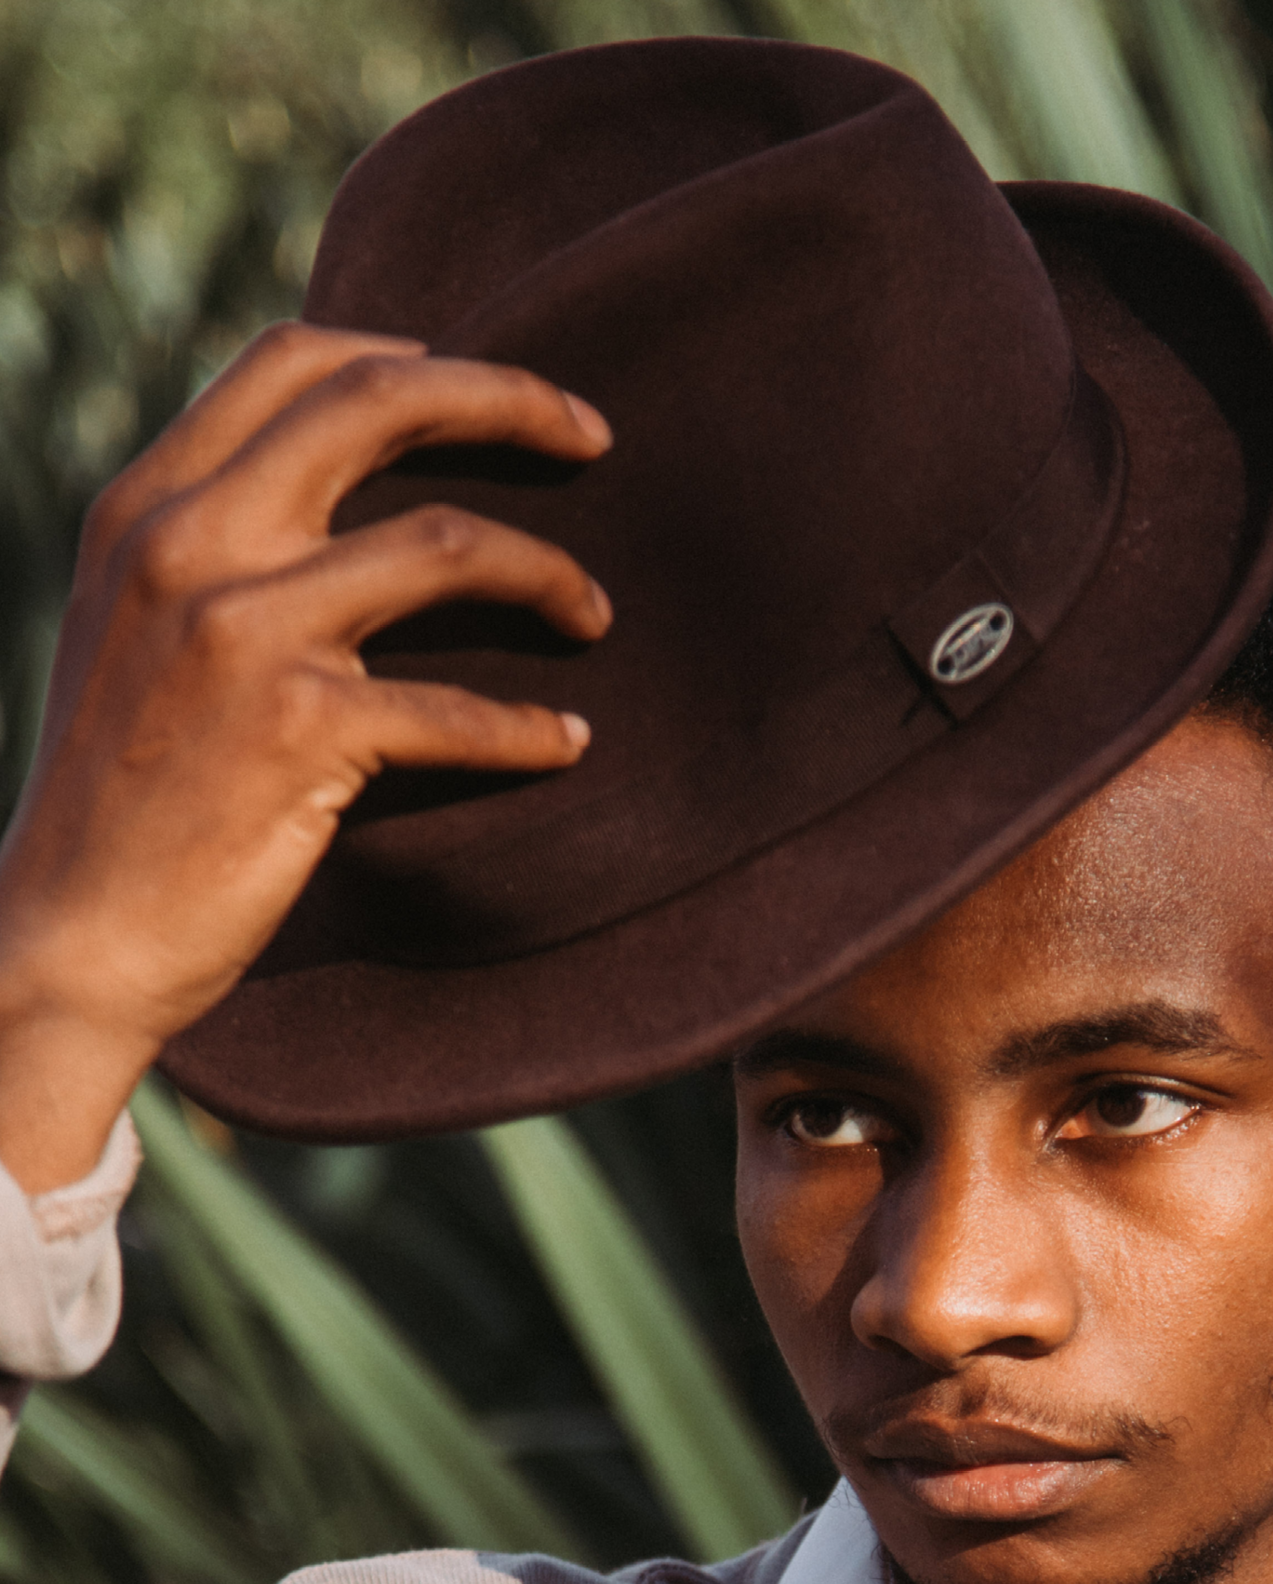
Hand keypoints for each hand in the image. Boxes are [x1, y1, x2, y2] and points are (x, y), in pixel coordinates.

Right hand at [0, 324, 611, 1190]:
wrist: (69, 933)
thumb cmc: (130, 778)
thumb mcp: (141, 619)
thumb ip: (221, 532)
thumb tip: (347, 458)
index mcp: (147, 503)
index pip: (291, 360)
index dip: (418, 356)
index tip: (500, 389)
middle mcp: (186, 544)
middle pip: (379, 405)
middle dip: (511, 399)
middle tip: (597, 438)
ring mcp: (239, 633)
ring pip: (450, 544)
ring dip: (551, 576)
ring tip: (594, 615)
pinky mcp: (299, 731)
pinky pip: (462, 709)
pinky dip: (532, 730)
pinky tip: (567, 742)